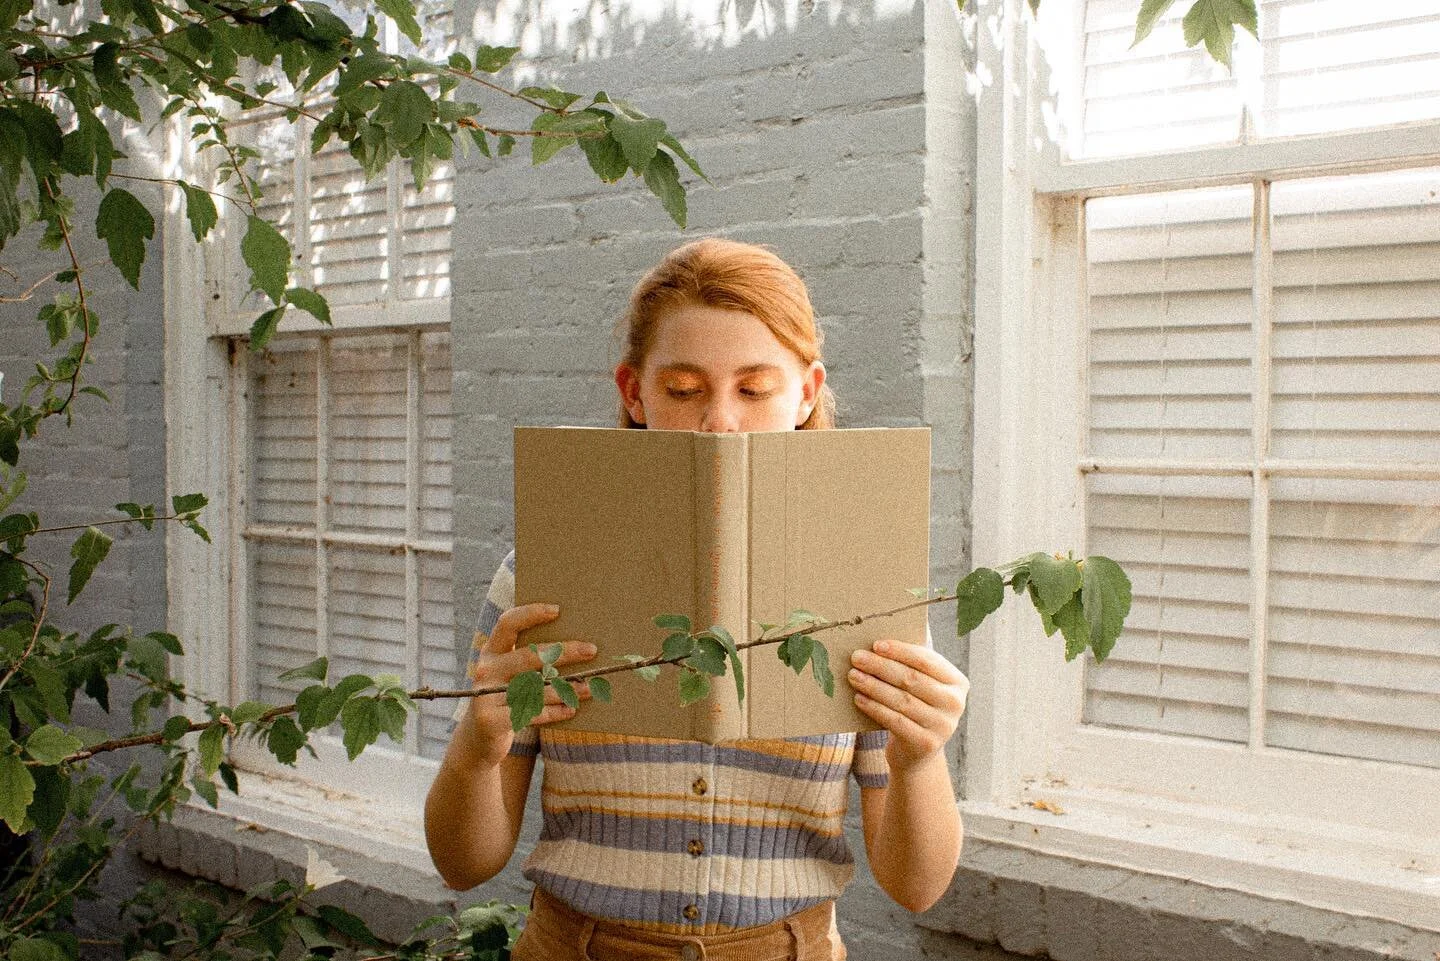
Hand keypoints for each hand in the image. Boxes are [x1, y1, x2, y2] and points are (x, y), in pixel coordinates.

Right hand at [460, 603, 595, 766]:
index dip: (531, 613)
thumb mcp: (510, 675)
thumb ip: (529, 658)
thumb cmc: (506, 698)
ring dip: (566, 687)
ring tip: (589, 687)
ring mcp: (486, 695)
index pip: (508, 624)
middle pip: (529, 656)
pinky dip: (555, 711)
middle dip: (563, 652)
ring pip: (535, 688)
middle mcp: (487, 670)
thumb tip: (576, 644)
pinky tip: (572, 709)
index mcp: (491, 651)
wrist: (479, 739)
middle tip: (591, 650)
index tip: (558, 610)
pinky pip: (532, 713)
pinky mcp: (492, 720)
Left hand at [848, 639, 968, 770]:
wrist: (917, 753)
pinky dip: (875, 708)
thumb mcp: (920, 687)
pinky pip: (895, 721)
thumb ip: (909, 665)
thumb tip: (877, 645)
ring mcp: (942, 726)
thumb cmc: (915, 707)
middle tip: (857, 658)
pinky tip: (859, 698)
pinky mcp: (926, 744)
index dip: (900, 651)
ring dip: (874, 686)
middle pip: (912, 679)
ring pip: (902, 700)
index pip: (927, 660)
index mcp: (957, 682)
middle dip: (881, 666)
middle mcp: (954, 703)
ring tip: (854, 676)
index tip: (876, 645)